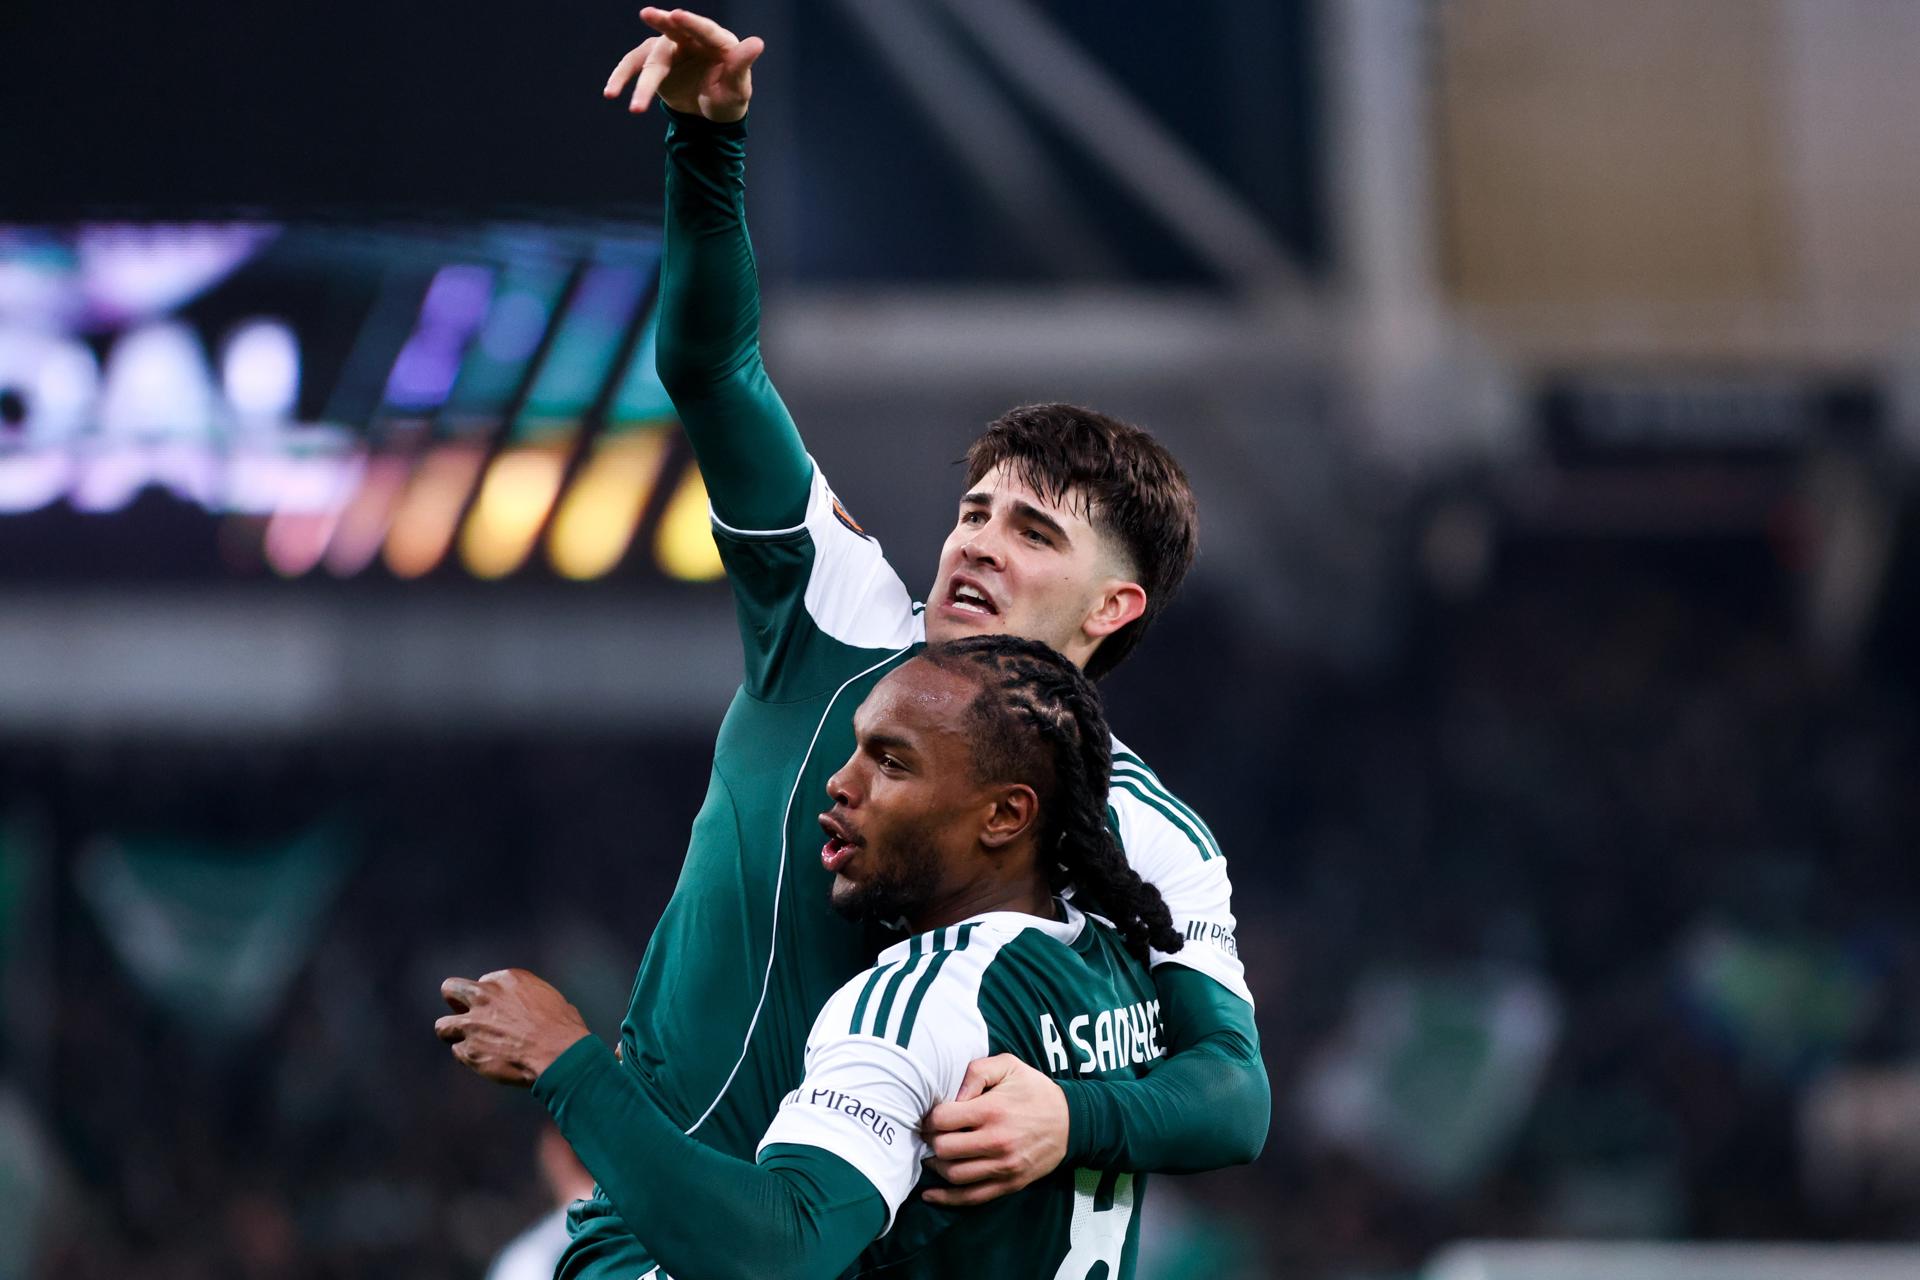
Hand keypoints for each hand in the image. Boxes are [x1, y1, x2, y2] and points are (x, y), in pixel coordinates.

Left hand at [435, 969, 590, 1086]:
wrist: (559, 1054)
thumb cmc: (563, 1028)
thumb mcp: (550, 998)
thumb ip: (530, 996)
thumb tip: (532, 1007)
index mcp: (507, 979)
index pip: (484, 982)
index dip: (490, 998)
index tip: (498, 1010)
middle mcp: (485, 996)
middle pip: (450, 990)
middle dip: (455, 1001)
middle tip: (466, 1015)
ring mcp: (473, 1024)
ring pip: (443, 1026)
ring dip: (453, 1033)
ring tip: (469, 1043)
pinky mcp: (469, 1050)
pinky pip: (458, 1052)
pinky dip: (469, 1057)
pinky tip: (485, 1061)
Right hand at [604, 7, 764, 121]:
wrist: (711, 113)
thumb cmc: (728, 97)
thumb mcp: (737, 88)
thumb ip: (741, 65)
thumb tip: (757, 43)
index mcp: (717, 41)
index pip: (704, 29)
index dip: (691, 23)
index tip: (677, 15)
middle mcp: (691, 39)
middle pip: (673, 29)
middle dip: (661, 22)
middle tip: (648, 14)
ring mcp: (670, 49)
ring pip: (651, 59)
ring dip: (640, 80)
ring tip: (630, 103)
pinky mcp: (654, 63)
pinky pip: (634, 67)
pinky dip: (622, 78)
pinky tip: (611, 92)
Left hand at [920, 1054, 1068, 1205]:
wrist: (1071, 1122)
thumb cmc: (1035, 1090)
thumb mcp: (1009, 1066)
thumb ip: (977, 1071)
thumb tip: (953, 1096)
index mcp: (993, 1110)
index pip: (943, 1119)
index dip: (929, 1118)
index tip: (929, 1116)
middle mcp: (996, 1141)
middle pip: (944, 1149)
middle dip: (930, 1141)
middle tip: (929, 1135)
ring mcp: (1003, 1167)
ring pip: (954, 1175)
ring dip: (936, 1166)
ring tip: (933, 1156)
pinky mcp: (1009, 1184)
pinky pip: (971, 1197)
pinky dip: (946, 1198)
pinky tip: (930, 1194)